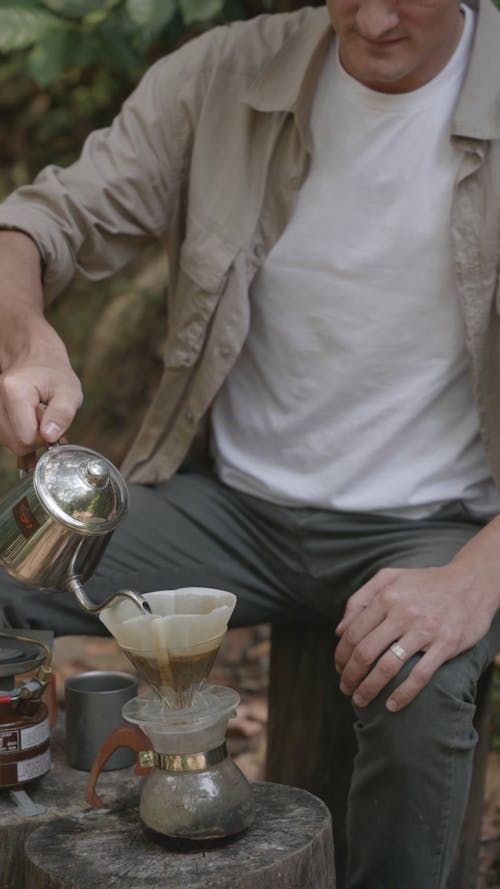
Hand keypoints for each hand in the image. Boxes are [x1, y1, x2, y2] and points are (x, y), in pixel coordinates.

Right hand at [0, 321, 82, 453]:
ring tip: (37, 418)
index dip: (43, 437)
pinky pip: (4, 436)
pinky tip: (29, 429)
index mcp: (14, 391)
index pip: (25, 437)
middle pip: (14, 443)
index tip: (52, 422)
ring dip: (26, 436)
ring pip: (8, 442)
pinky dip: (17, 436)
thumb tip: (49, 437)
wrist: (36, 359)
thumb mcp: (69, 391)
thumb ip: (62, 414)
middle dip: (35, 438)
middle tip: (46, 420)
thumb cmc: (55, 374)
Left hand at [334, 559, 497, 712]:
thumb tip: (338, 630)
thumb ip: (360, 599)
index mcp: (387, 597)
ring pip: (388, 667)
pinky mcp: (446, 645)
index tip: (339, 669)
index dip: (341, 655)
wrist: (471, 582)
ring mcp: (425, 630)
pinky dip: (403, 694)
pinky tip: (392, 706)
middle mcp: (403, 613)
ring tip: (360, 700)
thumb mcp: (390, 577)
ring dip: (369, 688)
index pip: (353, 632)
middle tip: (345, 689)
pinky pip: (420, 675)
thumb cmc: (426, 582)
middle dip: (350, 675)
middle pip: (365, 652)